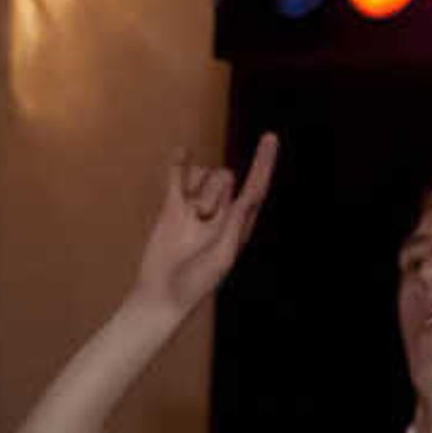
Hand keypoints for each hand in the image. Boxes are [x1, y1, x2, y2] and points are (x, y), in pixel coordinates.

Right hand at [129, 132, 278, 320]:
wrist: (161, 295)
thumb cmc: (196, 284)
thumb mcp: (222, 258)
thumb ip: (236, 227)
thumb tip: (247, 197)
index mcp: (240, 225)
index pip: (256, 187)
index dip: (264, 162)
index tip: (270, 136)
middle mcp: (221, 213)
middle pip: (225, 177)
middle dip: (213, 192)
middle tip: (200, 218)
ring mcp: (195, 208)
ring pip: (203, 175)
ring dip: (197, 189)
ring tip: (189, 216)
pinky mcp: (172, 208)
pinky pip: (178, 177)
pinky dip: (179, 164)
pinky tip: (182, 152)